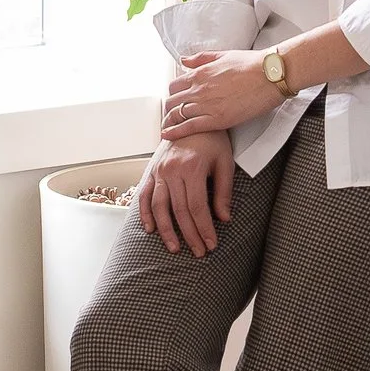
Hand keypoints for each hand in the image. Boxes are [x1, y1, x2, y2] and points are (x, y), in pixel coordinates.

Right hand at [137, 130, 235, 256]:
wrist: (192, 118)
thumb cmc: (212, 140)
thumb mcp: (225, 163)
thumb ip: (224, 191)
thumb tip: (223, 219)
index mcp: (191, 168)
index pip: (197, 207)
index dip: (204, 229)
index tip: (211, 244)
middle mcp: (171, 170)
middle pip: (179, 211)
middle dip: (189, 235)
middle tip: (198, 252)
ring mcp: (158, 171)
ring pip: (158, 207)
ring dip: (166, 230)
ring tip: (175, 248)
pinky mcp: (151, 171)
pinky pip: (144, 195)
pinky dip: (145, 214)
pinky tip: (151, 229)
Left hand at [163, 48, 283, 133]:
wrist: (270, 75)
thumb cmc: (251, 64)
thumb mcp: (222, 55)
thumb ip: (201, 59)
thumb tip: (183, 60)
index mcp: (200, 73)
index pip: (174, 85)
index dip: (173, 94)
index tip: (176, 100)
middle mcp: (198, 89)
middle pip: (172, 101)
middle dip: (169, 108)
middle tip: (172, 115)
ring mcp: (206, 105)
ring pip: (176, 115)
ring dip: (169, 121)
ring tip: (167, 127)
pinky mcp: (216, 120)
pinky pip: (188, 127)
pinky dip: (175, 132)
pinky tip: (167, 135)